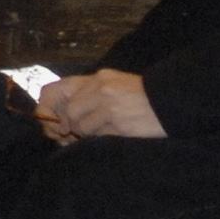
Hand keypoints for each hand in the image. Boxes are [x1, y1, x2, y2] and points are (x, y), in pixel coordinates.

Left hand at [35, 68, 163, 143]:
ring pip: (81, 126)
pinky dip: (100, 140)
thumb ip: (91, 93)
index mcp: (97, 78)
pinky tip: (112, 136)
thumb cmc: (143, 96)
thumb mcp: (115, 84)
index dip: (47, 107)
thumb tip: (66, 115)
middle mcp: (100, 90)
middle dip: (70, 126)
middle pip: (69, 111)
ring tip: (102, 132)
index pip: (57, 89)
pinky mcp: (118, 124)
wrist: (172, 102)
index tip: (51, 121)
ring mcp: (109, 107)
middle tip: (76, 134)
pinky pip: (98, 136)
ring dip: (86, 134)